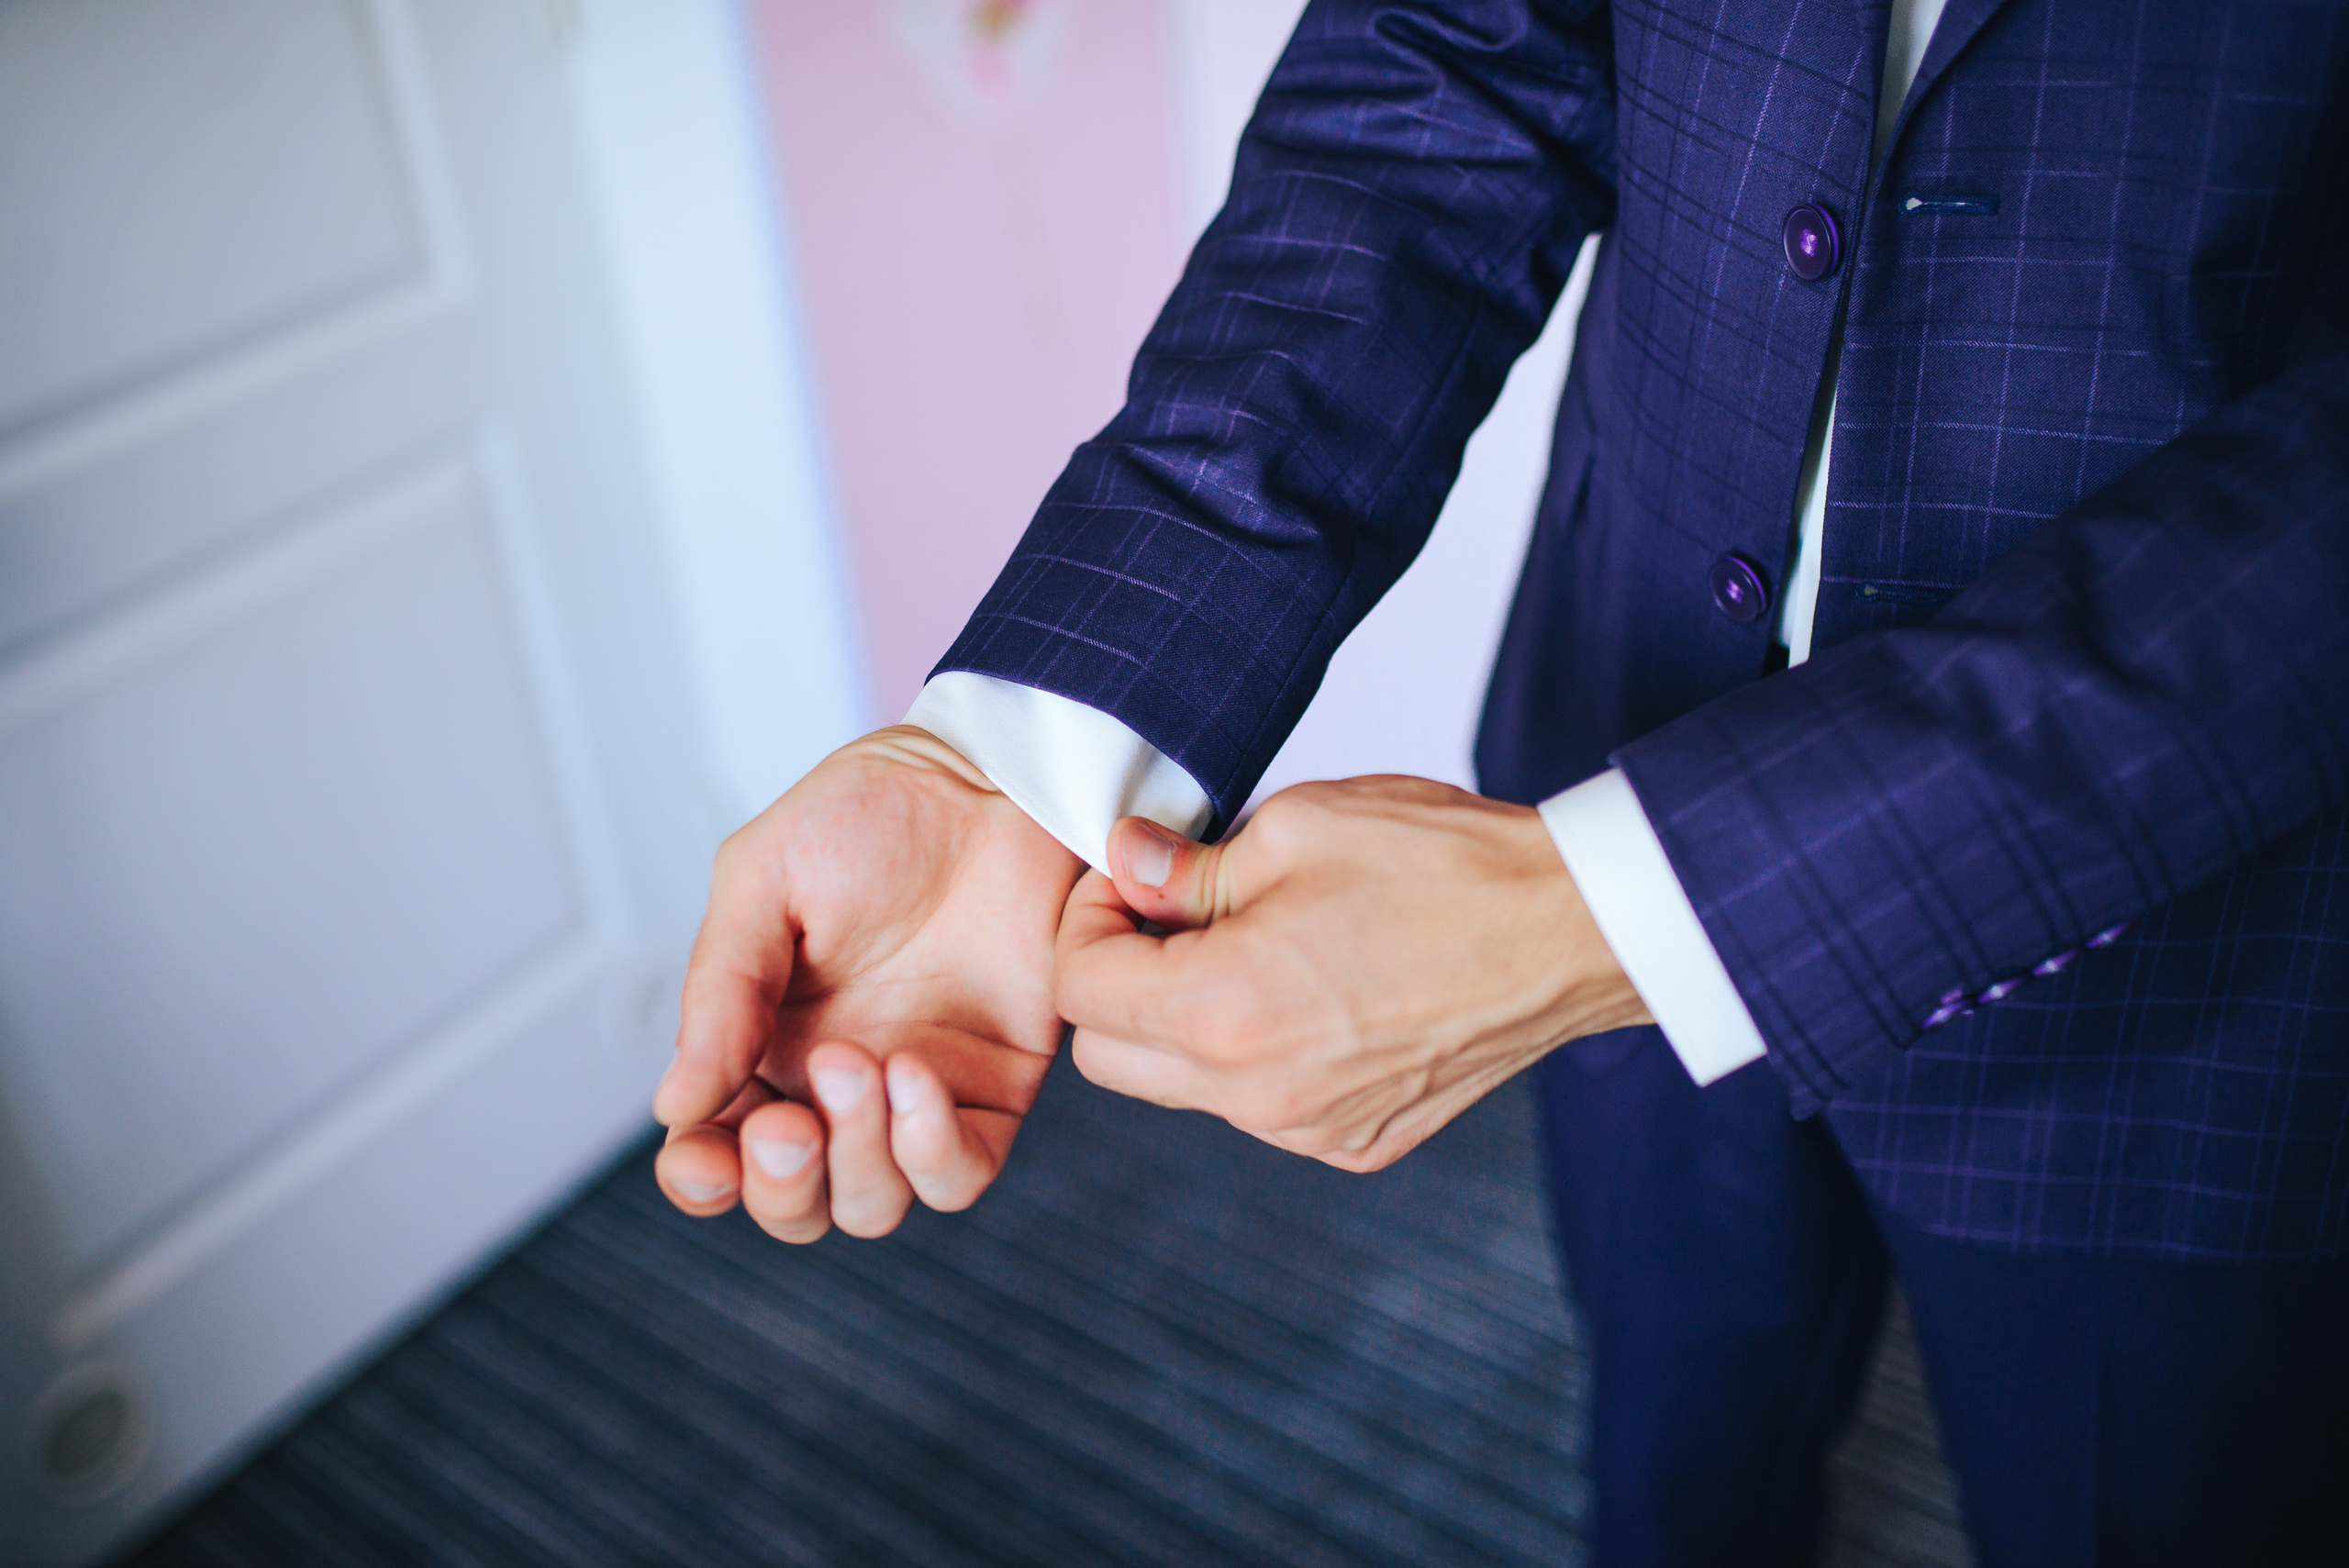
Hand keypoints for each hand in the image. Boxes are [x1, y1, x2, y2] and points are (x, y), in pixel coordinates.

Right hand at [653, 726, 1082, 1238]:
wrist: (988, 780)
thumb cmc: (869, 816)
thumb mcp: (764, 880)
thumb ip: (722, 989)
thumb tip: (676, 1105)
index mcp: (760, 1047)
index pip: (716, 1156)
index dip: (703, 1181)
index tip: (704, 1157)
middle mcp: (835, 1089)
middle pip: (798, 1204)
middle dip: (784, 1184)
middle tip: (787, 1120)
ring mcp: (916, 1098)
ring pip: (873, 1205)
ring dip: (857, 1159)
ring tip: (859, 1063)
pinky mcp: (993, 1092)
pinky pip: (960, 1174)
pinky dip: (932, 1150)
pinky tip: (917, 1077)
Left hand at [1055, 776, 1650, 1170]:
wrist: (1573, 930)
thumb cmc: (1447, 865)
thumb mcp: (1296, 827)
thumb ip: (1188, 865)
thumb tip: (1123, 863)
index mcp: (1227, 1010)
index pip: (1078, 990)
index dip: (1087, 922)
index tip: (1131, 882)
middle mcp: (1258, 1094)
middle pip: (1109, 1058)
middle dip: (1116, 985)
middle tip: (1171, 915)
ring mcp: (1310, 1129)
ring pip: (1184, 1089)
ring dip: (1186, 1024)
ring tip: (1257, 946)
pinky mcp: (1357, 1144)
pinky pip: (1260, 1109)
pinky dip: (1258, 1057)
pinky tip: (1315, 993)